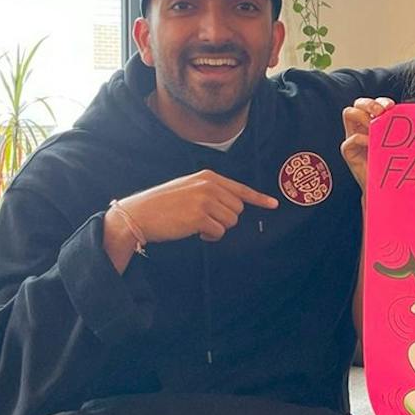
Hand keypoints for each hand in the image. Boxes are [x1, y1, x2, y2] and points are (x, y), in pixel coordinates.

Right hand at [122, 169, 278, 244]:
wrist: (140, 214)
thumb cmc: (162, 204)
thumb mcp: (188, 188)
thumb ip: (210, 192)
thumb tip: (232, 206)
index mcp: (208, 177)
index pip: (240, 188)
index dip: (259, 198)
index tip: (274, 204)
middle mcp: (209, 186)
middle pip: (237, 209)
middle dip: (225, 219)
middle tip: (205, 221)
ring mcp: (205, 200)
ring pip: (230, 221)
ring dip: (217, 229)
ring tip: (197, 225)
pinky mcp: (200, 217)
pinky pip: (219, 232)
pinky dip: (209, 236)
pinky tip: (194, 232)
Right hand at [340, 97, 394, 191]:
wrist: (386, 187)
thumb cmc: (394, 163)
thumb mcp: (399, 141)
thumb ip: (400, 128)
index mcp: (374, 122)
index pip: (373, 104)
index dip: (381, 101)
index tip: (392, 107)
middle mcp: (362, 127)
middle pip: (358, 103)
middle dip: (369, 103)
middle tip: (381, 112)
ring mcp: (353, 138)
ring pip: (349, 113)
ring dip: (362, 116)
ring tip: (374, 126)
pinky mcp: (349, 152)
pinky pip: (349, 140)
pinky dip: (360, 139)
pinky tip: (371, 143)